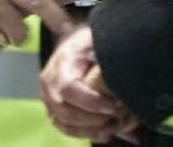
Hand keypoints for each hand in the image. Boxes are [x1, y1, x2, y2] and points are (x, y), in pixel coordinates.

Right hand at [40, 24, 138, 142]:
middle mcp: (50, 80)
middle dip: (94, 119)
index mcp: (62, 61)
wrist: (77, 40)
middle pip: (65, 111)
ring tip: (113, 126)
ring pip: (64, 124)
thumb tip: (124, 83)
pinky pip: (66, 128)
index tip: (115, 106)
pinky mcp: (53, 108)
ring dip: (90, 130)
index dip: (92, 102)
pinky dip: (86, 133)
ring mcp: (48, 96)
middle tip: (117, 118)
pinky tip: (105, 132)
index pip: (69, 88)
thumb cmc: (93, 41)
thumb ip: (111, 60)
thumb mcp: (100, 42)